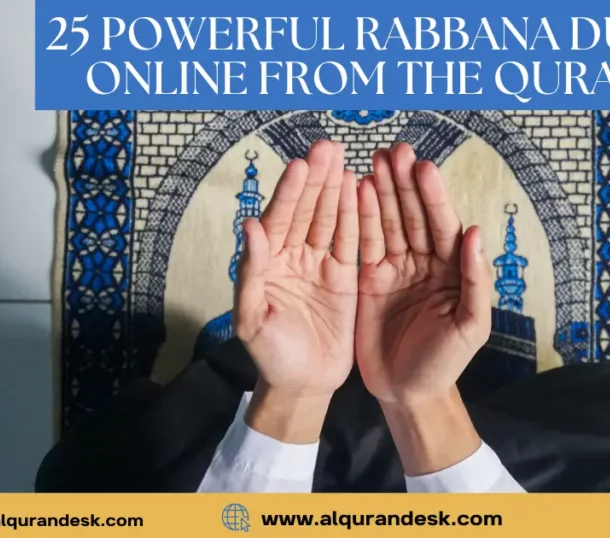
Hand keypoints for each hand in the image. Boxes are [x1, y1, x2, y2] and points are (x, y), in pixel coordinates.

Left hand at [233, 141, 357, 440]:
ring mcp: (318, 265)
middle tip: (329, 147)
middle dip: (317, 179)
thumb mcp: (253, 320)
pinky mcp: (344, 278)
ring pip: (328, 219)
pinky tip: (361, 189)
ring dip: (336, 189)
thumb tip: (249, 226)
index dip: (291, 193)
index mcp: (268, 264)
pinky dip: (355, 216)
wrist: (303, 386)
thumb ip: (251, 274)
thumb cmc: (271, 357)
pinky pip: (350, 241)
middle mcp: (293, 257)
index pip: (279, 220)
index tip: (303, 165)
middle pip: (306, 211)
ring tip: (346, 157)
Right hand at [355, 143, 493, 406]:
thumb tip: (475, 233)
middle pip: (413, 215)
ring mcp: (395, 268)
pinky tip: (353, 191)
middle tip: (393, 151)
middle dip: (403, 183)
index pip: (443, 226)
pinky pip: (363, 243)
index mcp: (452, 270)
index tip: (422, 168)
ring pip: (387, 222)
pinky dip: (358, 217)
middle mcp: (424, 262)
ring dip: (380, 191)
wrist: (407, 393)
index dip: (433, 197)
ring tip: (372, 161)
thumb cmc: (445, 363)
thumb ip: (476, 282)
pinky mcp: (368, 279)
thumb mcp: (470, 328)